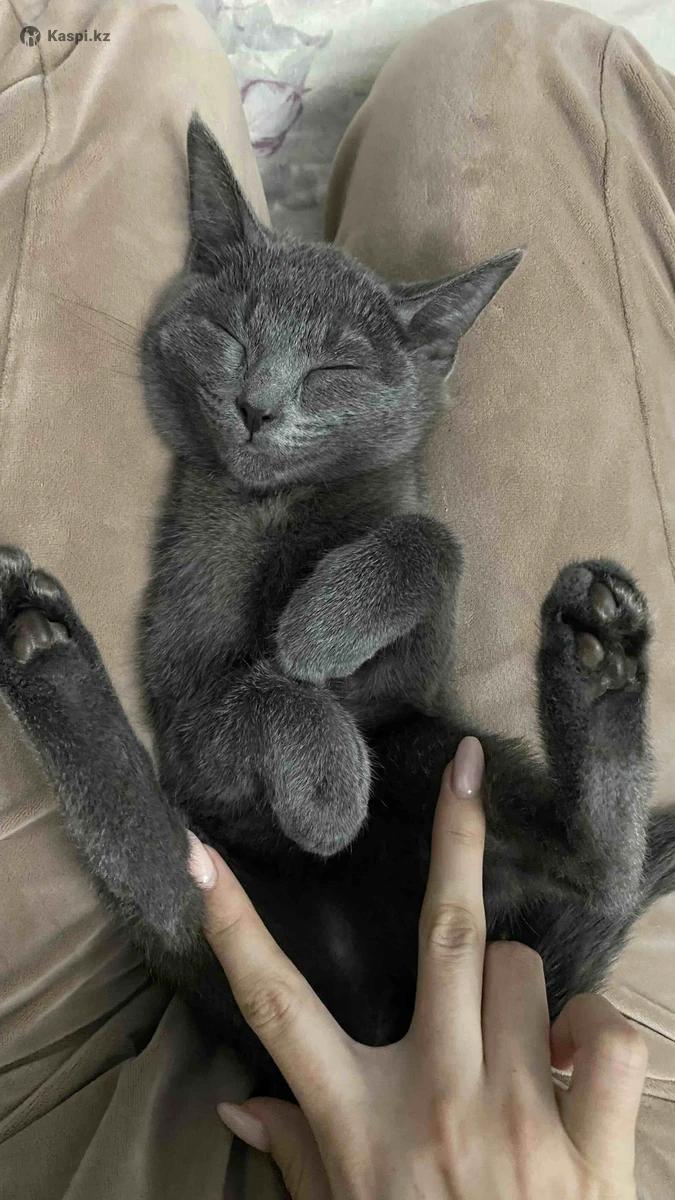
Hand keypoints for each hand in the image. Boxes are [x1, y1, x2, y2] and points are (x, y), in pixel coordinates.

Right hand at [188, 737, 646, 1198]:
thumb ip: (299, 1158)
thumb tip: (238, 1110)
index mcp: (361, 1124)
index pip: (277, 1008)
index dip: (234, 927)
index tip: (199, 856)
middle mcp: (438, 1105)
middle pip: (446, 936)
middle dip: (454, 838)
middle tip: (466, 767)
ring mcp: (523, 1124)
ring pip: (530, 975)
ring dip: (521, 983)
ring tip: (514, 1034)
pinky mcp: (597, 1155)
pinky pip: (613, 1039)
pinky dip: (599, 1031)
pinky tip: (578, 1056)